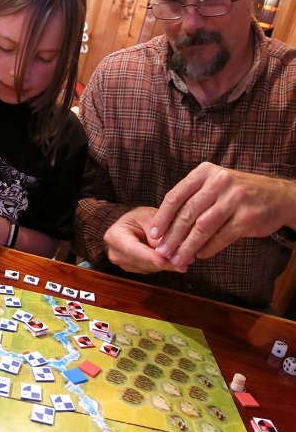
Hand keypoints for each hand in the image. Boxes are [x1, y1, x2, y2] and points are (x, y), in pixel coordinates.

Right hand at [104, 207, 189, 273]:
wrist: (131, 225)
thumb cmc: (139, 217)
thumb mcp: (147, 215)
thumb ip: (155, 230)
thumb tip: (166, 249)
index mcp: (114, 236)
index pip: (133, 249)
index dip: (149, 256)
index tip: (163, 261)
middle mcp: (116, 253)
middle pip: (142, 262)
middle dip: (165, 262)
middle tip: (186, 261)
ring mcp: (124, 264)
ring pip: (149, 268)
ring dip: (168, 265)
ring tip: (186, 260)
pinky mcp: (134, 269)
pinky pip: (151, 269)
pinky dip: (165, 265)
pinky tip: (178, 260)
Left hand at [149, 162, 295, 264]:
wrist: (277, 195)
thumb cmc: (238, 193)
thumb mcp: (214, 184)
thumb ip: (192, 198)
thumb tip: (166, 226)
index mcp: (205, 172)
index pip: (176, 195)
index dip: (163, 217)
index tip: (154, 234)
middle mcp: (219, 182)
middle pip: (188, 213)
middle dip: (172, 236)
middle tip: (162, 251)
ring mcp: (235, 199)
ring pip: (202, 227)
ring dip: (187, 246)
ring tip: (177, 259)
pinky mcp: (247, 217)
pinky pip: (221, 237)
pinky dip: (208, 248)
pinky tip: (199, 255)